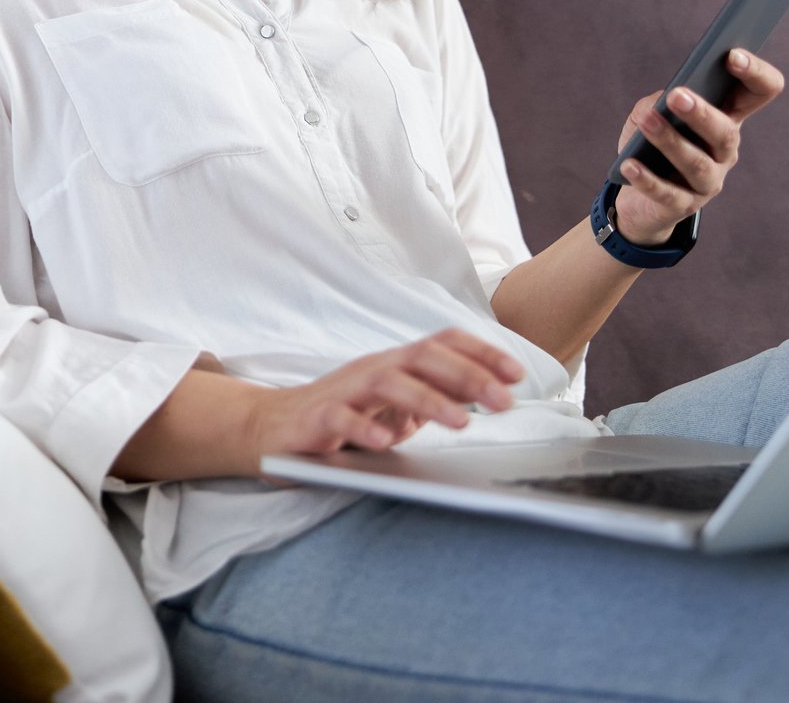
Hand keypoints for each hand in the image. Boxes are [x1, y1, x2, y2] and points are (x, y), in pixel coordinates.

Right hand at [245, 330, 525, 482]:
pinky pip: (340, 419)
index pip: (441, 343)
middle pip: (423, 358)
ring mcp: (343, 392)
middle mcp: (373, 369)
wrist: (271, 428)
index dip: (480, 353)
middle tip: (504, 402)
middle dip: (468, 376)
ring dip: (428, 400)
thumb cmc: (342, 417)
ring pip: (387, 382)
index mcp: (395, 365)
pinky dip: (365, 429)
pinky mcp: (316, 419)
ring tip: (461, 423)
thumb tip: (489, 395)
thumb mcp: (396, 406)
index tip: (517, 374)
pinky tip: (386, 443)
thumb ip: (434, 397)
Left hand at [612, 48, 786, 243]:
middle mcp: (725, 151)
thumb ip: (657, 103)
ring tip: (646, 121)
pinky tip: (628, 164)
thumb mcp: (651, 115)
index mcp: (727, 119)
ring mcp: (708, 181)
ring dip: (669, 141)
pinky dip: (647, 178)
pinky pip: (666, 193)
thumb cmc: (651, 145)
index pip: (760, 92)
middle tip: (677, 95)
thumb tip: (659, 104)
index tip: (732, 55)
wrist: (642, 199)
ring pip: (697, 163)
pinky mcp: (683, 206)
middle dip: (702, 113)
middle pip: (726, 132)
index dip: (756, 73)